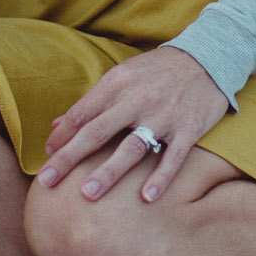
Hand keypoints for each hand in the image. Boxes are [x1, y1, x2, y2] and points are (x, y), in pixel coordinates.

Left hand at [39, 45, 227, 204]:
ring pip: (131, 147)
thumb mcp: (122, 76)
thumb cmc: (157, 71)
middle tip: (48, 182)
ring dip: (109, 171)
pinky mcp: (189, 128)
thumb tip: (57, 125)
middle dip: (70, 157)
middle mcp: (137, 99)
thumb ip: (91, 102)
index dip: (61, 137)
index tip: (46, 159)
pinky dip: (161, 177)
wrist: (208, 57)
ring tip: (88, 194)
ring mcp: (164, 115)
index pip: (81, 114)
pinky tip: (146, 197)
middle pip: (97, 132)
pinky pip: (173, 157)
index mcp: (117, 84)